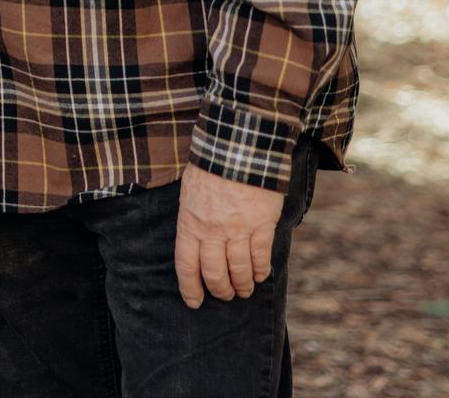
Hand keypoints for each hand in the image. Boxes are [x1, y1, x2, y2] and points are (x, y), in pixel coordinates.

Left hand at [173, 162, 284, 307]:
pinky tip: (260, 276)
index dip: (190, 288)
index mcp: (190, 222)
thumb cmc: (209, 168)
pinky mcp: (262, 225)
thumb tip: (196, 245)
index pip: (186, 265)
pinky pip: (260, 257)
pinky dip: (260, 271)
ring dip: (242, 286)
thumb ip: (192, 220)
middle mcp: (213, 231)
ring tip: (244, 291)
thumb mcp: (189, 193)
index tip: (194, 302)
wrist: (237, 148)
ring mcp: (238, 230)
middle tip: (225, 296)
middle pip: (214, 273)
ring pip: (239, 270)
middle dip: (219, 290)